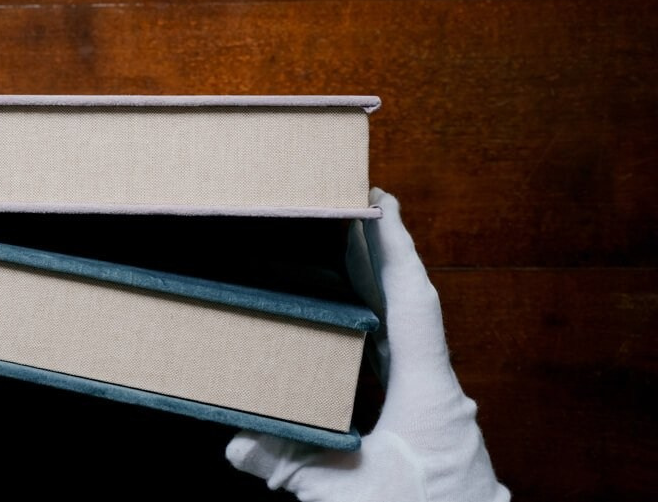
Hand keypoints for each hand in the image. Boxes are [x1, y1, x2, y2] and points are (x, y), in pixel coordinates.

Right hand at [226, 189, 508, 501]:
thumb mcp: (349, 492)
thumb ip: (290, 465)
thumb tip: (236, 444)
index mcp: (428, 388)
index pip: (414, 299)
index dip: (397, 246)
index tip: (380, 201)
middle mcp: (438, 387)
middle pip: (412, 303)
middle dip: (384, 255)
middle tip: (351, 213)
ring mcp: (438, 405)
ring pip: (410, 332)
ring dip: (384, 292)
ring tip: (348, 259)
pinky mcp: (430, 424)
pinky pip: (405, 361)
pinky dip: (381, 333)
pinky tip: (354, 335)